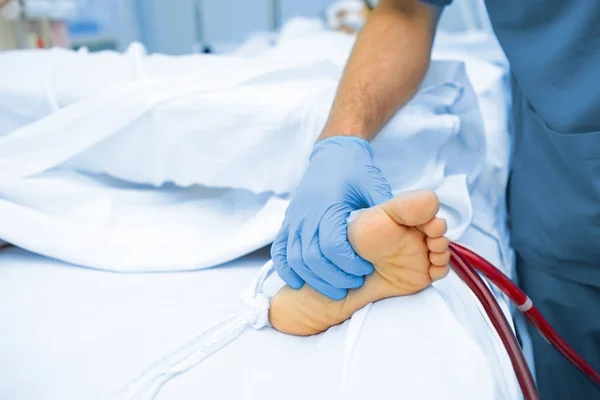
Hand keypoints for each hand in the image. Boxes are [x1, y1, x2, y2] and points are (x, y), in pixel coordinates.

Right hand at [271, 136, 392, 299]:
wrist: (332, 154)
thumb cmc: (355, 170)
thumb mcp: (373, 183)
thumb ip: (386, 207)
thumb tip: (407, 226)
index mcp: (328, 205)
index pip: (331, 245)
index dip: (348, 263)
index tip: (366, 269)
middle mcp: (307, 214)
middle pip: (311, 258)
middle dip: (332, 277)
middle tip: (353, 284)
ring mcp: (294, 219)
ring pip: (295, 259)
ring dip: (312, 278)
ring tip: (334, 288)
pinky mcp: (289, 222)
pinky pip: (280, 251)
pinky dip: (286, 269)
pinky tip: (297, 282)